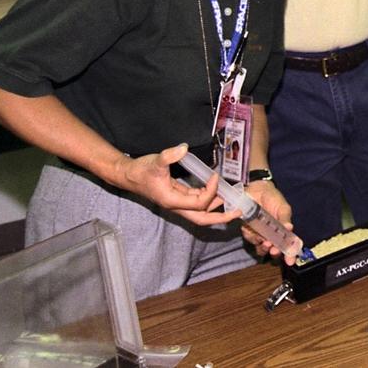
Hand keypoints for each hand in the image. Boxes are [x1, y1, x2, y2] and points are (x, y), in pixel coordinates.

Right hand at [113, 143, 236, 226]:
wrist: (128, 175)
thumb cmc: (141, 171)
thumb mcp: (156, 161)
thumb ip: (169, 155)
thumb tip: (183, 148)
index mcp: (172, 201)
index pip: (199, 203)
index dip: (211, 191)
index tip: (215, 176)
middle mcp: (176, 206)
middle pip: (202, 219)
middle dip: (221, 217)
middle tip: (238, 211)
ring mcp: (178, 204)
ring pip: (200, 212)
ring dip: (216, 207)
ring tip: (232, 199)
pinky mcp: (178, 198)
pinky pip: (196, 202)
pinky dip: (208, 198)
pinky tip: (216, 189)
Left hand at [244, 179, 299, 264]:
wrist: (256, 189)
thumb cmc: (273, 198)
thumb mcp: (282, 207)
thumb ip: (285, 218)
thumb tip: (290, 228)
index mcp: (283, 230)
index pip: (288, 245)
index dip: (290, 254)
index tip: (290, 261)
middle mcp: (272, 235)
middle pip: (275, 249)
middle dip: (275, 252)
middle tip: (275, 250)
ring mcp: (260, 234)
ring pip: (262, 248)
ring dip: (264, 247)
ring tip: (266, 243)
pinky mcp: (249, 231)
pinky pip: (250, 239)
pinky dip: (253, 238)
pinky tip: (255, 233)